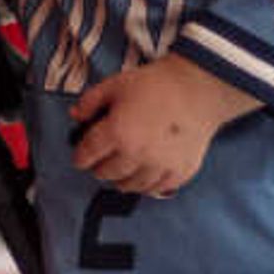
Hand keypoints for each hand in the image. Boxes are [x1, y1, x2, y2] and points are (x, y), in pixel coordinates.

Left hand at [68, 57, 252, 196]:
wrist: (198, 89)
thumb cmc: (155, 83)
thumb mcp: (116, 84)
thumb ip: (91, 101)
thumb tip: (75, 116)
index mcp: (117, 133)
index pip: (87, 155)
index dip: (80, 157)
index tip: (80, 158)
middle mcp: (136, 156)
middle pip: (106, 174)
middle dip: (99, 168)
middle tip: (101, 162)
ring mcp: (159, 167)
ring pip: (130, 186)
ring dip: (121, 180)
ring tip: (122, 172)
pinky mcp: (179, 172)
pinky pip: (156, 190)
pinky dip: (146, 186)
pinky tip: (144, 176)